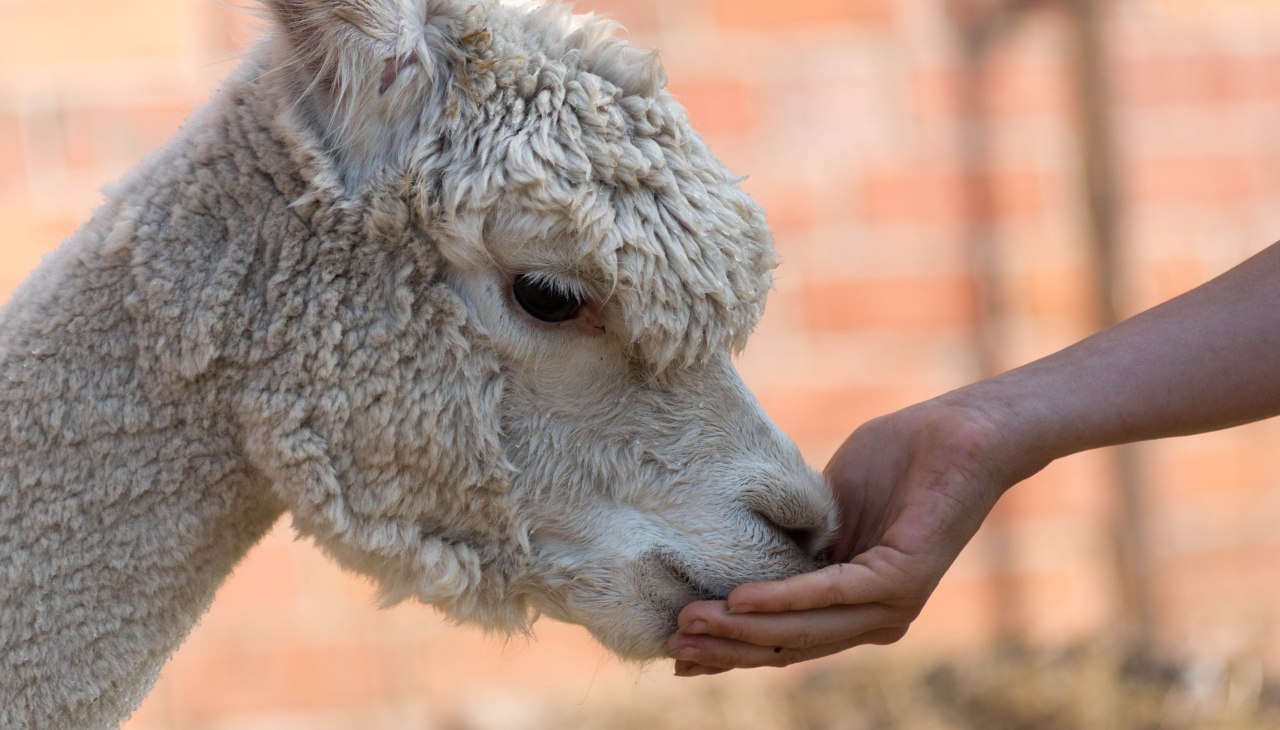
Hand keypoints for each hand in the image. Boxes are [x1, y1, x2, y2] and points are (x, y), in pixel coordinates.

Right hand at [666, 398, 1030, 675]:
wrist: (962, 434)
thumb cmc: (900, 460)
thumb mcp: (831, 510)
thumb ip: (799, 544)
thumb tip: (747, 560)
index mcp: (855, 603)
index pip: (784, 637)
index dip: (732, 648)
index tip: (679, 654)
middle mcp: (874, 617)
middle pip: (787, 645)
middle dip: (725, 649)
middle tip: (672, 644)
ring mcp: (891, 603)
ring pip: (802, 629)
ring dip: (741, 629)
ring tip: (691, 623)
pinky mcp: (902, 577)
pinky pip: (830, 593)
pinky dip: (782, 600)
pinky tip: (740, 599)